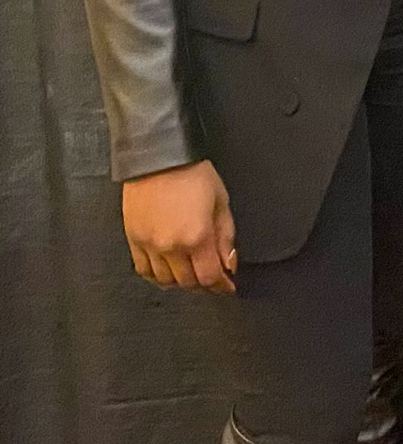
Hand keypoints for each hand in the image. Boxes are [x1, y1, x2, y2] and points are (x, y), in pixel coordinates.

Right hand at [122, 160, 236, 293]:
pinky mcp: (133, 240)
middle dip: (203, 283)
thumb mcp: (222, 202)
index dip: (220, 285)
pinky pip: (143, 270)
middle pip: (187, 282)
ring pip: (164, 281)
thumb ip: (226, 237)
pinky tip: (167, 271)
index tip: (227, 286)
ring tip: (191, 272)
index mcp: (196, 237)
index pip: (209, 277)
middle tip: (212, 277)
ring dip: (181, 281)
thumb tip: (229, 263)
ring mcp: (149, 245)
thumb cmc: (193, 174)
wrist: (160, 158)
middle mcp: (170, 246)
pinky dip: (157, 276)